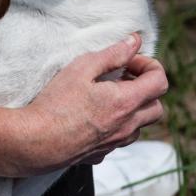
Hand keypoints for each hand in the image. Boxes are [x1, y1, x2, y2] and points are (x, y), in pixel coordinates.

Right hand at [0, 33, 167, 176]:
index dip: (149, 66)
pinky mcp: (102, 154)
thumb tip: (134, 41)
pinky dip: (116, 125)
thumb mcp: (82, 67)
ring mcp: (116, 143)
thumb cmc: (56, 103)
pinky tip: (94, 116)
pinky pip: (120, 139)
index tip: (128, 61)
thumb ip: (113, 53)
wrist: (36, 141)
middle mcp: (127, 126)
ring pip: (140, 126)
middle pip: (157, 107)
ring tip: (107, 96)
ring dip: (133, 109)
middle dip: (146, 89)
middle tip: (122, 78)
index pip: (160, 82)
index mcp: (126, 102)